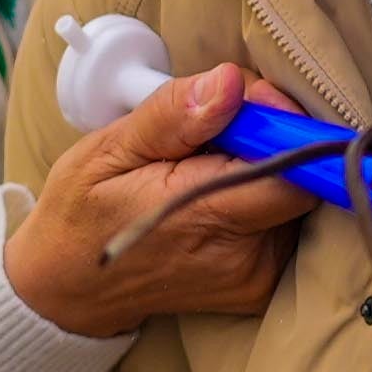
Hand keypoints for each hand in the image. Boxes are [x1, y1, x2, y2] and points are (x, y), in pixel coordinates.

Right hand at [7, 59, 316, 334]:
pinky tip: (216, 194)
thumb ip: (173, 116)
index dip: (284, 127)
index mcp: (206, 219)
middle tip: (217, 128)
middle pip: (300, 180)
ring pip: (294, 199)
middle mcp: (243, 256)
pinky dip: (259, 198)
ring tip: (205, 167)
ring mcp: (256, 276)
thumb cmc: (82, 213)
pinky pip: (282, 223)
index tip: (249, 102)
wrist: (71, 287)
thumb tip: (230, 83)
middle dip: (270, 142)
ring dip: (263, 170)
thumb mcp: (108, 151)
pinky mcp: (262, 284)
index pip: (294, 171)